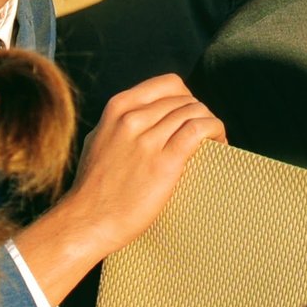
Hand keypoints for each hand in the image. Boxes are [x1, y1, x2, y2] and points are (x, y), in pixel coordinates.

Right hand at [12, 74, 220, 302]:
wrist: (87, 221)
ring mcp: (148, 140)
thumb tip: (144, 116)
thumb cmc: (93, 188)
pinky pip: (199, 131)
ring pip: (195, 112)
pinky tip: (219, 143)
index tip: (190, 115)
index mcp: (117, 108)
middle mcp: (132, 119)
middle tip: (207, 133)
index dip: (186, 98)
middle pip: (184, 100)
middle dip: (200, 113)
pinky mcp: (164, 163)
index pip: (167, 84)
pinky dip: (215, 131)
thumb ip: (120, 123)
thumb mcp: (100, 139)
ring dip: (211, 123)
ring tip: (216, 141)